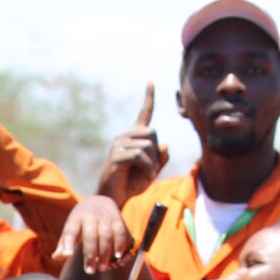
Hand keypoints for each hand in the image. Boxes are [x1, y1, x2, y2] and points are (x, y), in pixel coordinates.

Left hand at [52, 195, 135, 277]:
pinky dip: (120, 246)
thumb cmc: (81, 222)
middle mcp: (90, 216)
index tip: (67, 256)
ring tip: (103, 268)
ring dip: (105, 254)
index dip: (68, 243)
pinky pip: (120, 233)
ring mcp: (105, 216)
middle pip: (90, 235)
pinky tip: (117, 257)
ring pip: (106, 235)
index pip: (70, 231)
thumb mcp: (71, 230)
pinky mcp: (117, 219)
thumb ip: (64, 245)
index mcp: (75, 219)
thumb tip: (57, 258)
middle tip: (90, 271)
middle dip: (90, 254)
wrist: (99, 201)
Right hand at [96, 85, 166, 204]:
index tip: (151, 82)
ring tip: (145, 175)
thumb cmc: (131, 184)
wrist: (114, 198)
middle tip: (150, 169)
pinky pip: (139, 156)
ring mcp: (119, 145)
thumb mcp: (152, 170)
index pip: (144, 114)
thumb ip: (160, 157)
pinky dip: (147, 168)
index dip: (149, 98)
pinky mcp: (117, 156)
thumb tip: (165, 144)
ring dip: (152, 164)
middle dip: (156, 152)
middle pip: (152, 132)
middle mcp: (125, 137)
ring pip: (147, 146)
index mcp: (134, 137)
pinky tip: (144, 176)